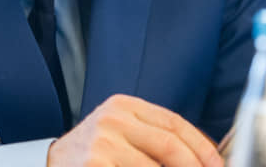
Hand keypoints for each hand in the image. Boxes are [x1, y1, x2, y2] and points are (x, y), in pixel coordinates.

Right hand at [47, 94, 222, 166]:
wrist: (48, 164)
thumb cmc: (91, 154)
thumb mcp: (120, 133)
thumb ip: (154, 138)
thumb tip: (203, 156)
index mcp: (123, 105)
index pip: (174, 123)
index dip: (202, 146)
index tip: (217, 165)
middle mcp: (113, 119)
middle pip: (170, 145)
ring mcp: (102, 144)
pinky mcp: (95, 165)